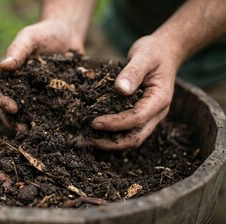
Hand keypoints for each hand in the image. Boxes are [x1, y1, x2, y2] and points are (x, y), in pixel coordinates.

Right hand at [0, 19, 84, 129]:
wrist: (68, 34)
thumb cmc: (45, 33)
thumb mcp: (30, 37)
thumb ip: (17, 50)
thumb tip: (3, 67)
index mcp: (9, 75)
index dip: (2, 101)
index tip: (14, 108)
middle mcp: (20, 88)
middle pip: (9, 108)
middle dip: (13, 120)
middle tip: (23, 129)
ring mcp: (36, 94)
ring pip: (27, 114)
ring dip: (28, 124)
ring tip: (35, 133)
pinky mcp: (52, 98)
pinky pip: (47, 111)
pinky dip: (48, 120)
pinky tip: (55, 127)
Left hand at [89, 35, 178, 149]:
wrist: (165, 52)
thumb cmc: (154, 52)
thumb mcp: (143, 56)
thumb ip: (133, 72)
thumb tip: (120, 89)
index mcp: (160, 98)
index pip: (138, 118)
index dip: (116, 123)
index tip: (95, 123)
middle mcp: (157, 112)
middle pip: (136, 137)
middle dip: (112, 142)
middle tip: (88, 140)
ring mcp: (150, 115)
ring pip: (132, 137)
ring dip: (111, 142)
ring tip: (89, 139)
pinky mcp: (142, 114)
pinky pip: (128, 130)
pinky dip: (113, 134)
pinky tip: (96, 131)